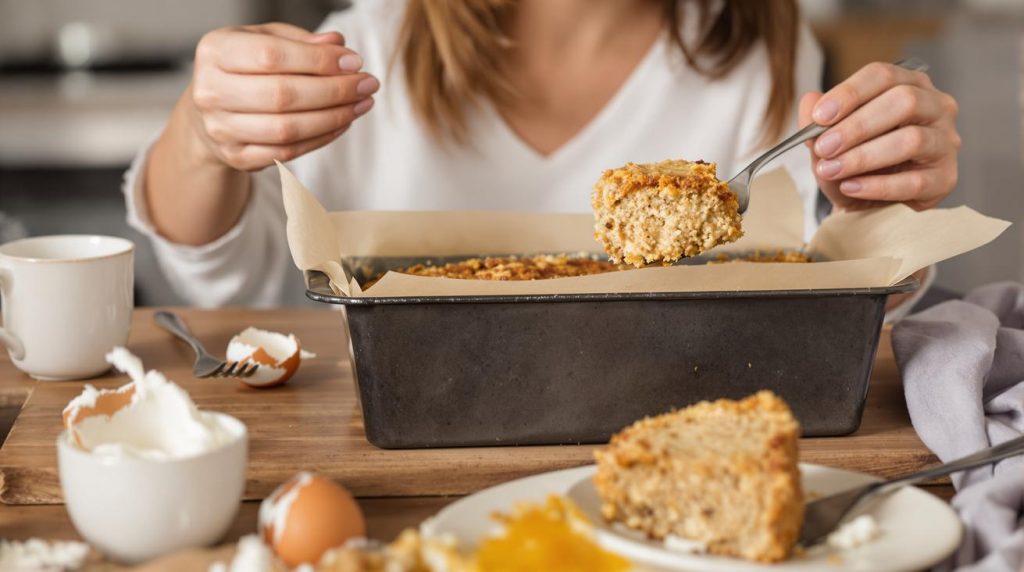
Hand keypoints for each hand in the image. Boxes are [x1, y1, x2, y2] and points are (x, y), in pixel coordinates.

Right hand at [187, 23, 378, 171]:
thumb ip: (300, 40)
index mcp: (215, 51)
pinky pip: (287, 152)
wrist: (211, 111)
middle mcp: (210, 91)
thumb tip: (338, 45)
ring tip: (361, 104)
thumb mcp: (264, 40)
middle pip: (283, 95)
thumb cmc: (244, 68)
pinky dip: (321, 138)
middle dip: (335, 91)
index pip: (272, 55)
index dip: (319, 61)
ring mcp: (221, 129)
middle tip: (367, 85)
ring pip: (288, 129)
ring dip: (334, 117)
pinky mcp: (236, 157)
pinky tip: (342, 123)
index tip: (354, 63)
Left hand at [799, 62, 959, 210]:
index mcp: (908, 85)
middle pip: (904, 101)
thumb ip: (817, 122)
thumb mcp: (828, 142)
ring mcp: (945, 142)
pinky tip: (850, 187)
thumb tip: (809, 100)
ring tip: (831, 170)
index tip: (819, 116)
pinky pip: (915, 181)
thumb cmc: (854, 165)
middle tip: (824, 147)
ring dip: (863, 156)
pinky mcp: (946, 178)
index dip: (850, 93)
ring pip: (912, 140)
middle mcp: (935, 107)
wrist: (868, 206)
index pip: (883, 75)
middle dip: (857, 125)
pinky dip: (877, 186)